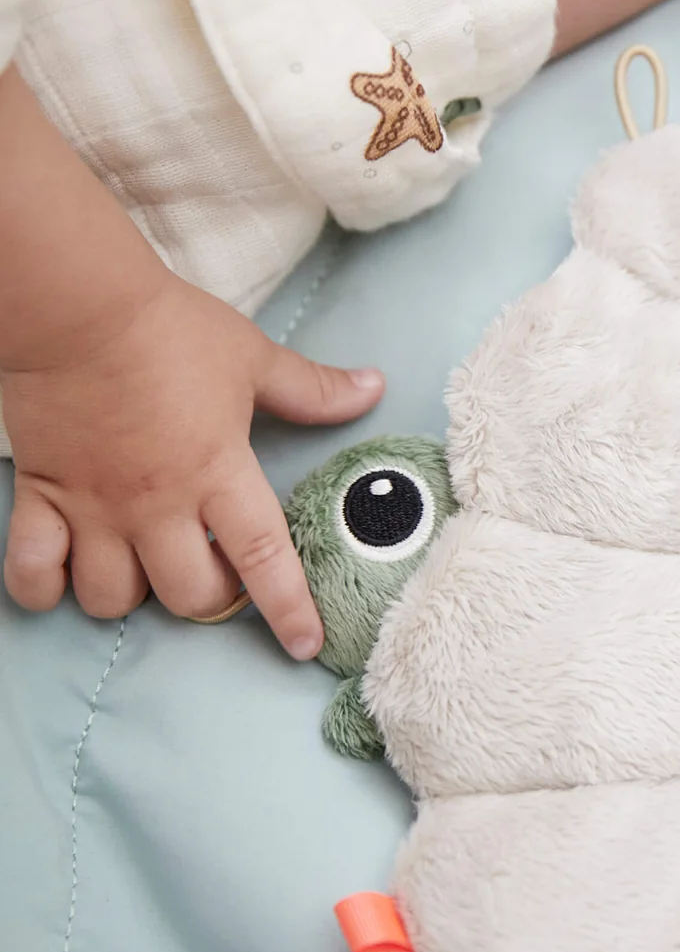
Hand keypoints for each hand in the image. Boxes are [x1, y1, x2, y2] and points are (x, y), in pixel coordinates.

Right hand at [1, 271, 383, 657]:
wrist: (78, 305)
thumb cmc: (171, 330)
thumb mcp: (254, 359)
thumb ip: (313, 389)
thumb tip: (374, 387)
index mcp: (218, 473)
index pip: (265, 560)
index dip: (290, 610)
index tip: (305, 646)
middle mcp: (158, 504)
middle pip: (190, 596)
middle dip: (211, 599)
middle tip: (216, 570)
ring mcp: (96, 506)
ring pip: (113, 597)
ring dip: (134, 597)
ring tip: (145, 568)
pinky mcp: (42, 496)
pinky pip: (32, 570)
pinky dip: (44, 587)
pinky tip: (64, 579)